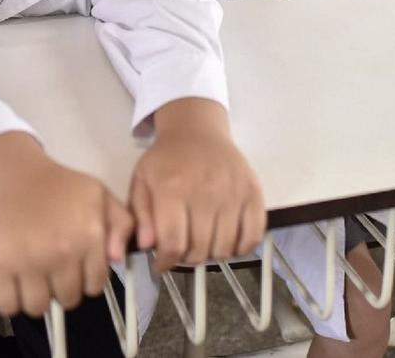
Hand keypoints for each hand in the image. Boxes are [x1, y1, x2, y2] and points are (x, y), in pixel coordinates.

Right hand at [0, 132, 133, 316]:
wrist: (11, 171)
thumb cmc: (56, 184)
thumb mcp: (98, 194)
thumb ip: (121, 223)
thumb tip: (117, 259)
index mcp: (89, 236)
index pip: (95, 285)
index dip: (86, 280)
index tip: (75, 271)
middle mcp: (61, 251)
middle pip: (68, 299)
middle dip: (62, 289)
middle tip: (52, 271)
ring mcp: (27, 260)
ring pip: (38, 307)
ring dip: (36, 297)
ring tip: (32, 278)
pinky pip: (7, 305)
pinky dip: (10, 301)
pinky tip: (13, 285)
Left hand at [129, 99, 264, 272]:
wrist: (197, 129)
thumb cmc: (166, 159)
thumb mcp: (141, 181)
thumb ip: (141, 216)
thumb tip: (147, 247)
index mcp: (173, 189)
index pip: (174, 244)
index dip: (166, 262)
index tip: (162, 264)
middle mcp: (205, 192)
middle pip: (200, 250)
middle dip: (187, 258)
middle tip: (182, 250)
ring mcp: (233, 192)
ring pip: (225, 248)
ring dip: (212, 254)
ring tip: (203, 243)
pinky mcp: (253, 192)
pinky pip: (253, 235)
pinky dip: (241, 248)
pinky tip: (228, 242)